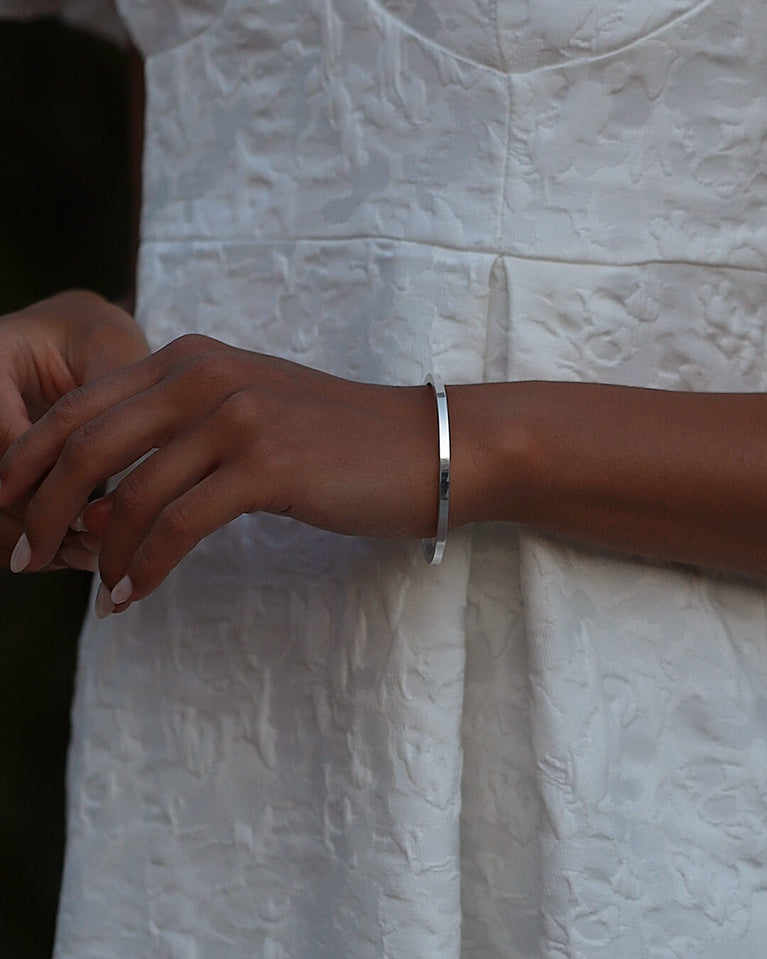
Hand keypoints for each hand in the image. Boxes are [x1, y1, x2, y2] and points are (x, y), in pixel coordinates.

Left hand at [0, 334, 439, 608]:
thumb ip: (179, 430)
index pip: (81, 405)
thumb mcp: (247, 414)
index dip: (29, 460)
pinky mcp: (265, 464)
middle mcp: (204, 374)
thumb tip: (106, 490)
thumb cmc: (335, 439)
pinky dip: (144, 566)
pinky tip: (130, 595)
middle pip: (86, 445)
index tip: (6, 507)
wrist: (424, 445)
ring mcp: (235, 415)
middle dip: (38, 507)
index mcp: (190, 358)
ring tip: (88, 592)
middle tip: (18, 556)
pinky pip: (178, 526)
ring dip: (95, 551)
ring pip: (128, 492)